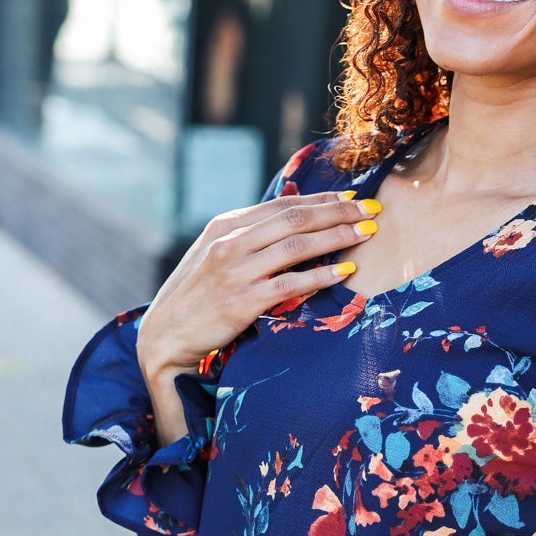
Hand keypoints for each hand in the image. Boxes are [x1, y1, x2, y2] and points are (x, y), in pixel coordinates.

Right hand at [135, 189, 380, 443]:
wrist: (163, 337)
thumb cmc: (195, 299)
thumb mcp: (214, 257)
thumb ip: (248, 238)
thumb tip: (290, 220)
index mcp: (224, 226)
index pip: (282, 205)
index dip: (321, 200)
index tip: (353, 199)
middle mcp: (230, 243)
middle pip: (295, 219)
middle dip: (338, 212)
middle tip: (371, 210)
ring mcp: (235, 271)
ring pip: (297, 246)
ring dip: (337, 238)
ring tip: (367, 234)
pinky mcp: (242, 301)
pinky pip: (291, 284)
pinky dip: (321, 276)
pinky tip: (346, 273)